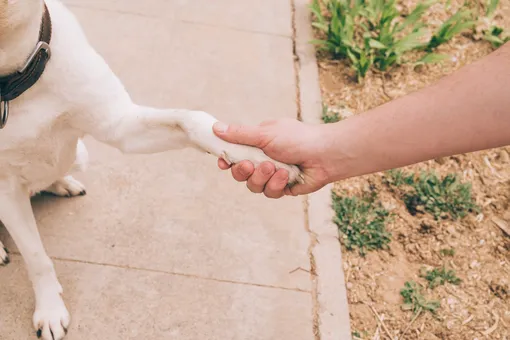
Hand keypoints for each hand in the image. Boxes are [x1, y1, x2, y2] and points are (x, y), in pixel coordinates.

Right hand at [213, 118, 329, 197]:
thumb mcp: (265, 134)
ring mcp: (273, 175)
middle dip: (243, 171)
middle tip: (250, 165)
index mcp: (257, 144)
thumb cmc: (298, 138)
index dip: (226, 160)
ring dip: (262, 177)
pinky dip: (276, 184)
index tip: (223, 162)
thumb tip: (216, 128)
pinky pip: (270, 192)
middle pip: (240, 174)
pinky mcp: (283, 188)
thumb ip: (240, 134)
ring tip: (274, 167)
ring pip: (253, 186)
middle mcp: (263, 160)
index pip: (234, 154)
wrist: (325, 154)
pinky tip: (286, 175)